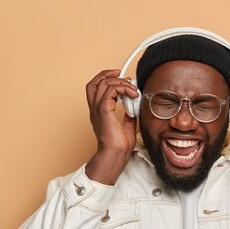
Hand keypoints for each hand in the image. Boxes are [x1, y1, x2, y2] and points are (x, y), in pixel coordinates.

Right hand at [85, 69, 138, 184]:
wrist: (116, 154)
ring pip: (104, 83)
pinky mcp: (104, 109)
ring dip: (120, 82)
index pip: (95, 88)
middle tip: (124, 76)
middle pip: (95, 82)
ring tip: (132, 89)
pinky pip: (112, 89)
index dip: (106, 78)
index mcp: (98, 111)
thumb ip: (128, 115)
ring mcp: (97, 108)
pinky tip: (133, 95)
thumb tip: (134, 108)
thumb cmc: (119, 145)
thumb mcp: (127, 126)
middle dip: (109, 74)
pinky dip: (124, 88)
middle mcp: (95, 108)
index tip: (120, 77)